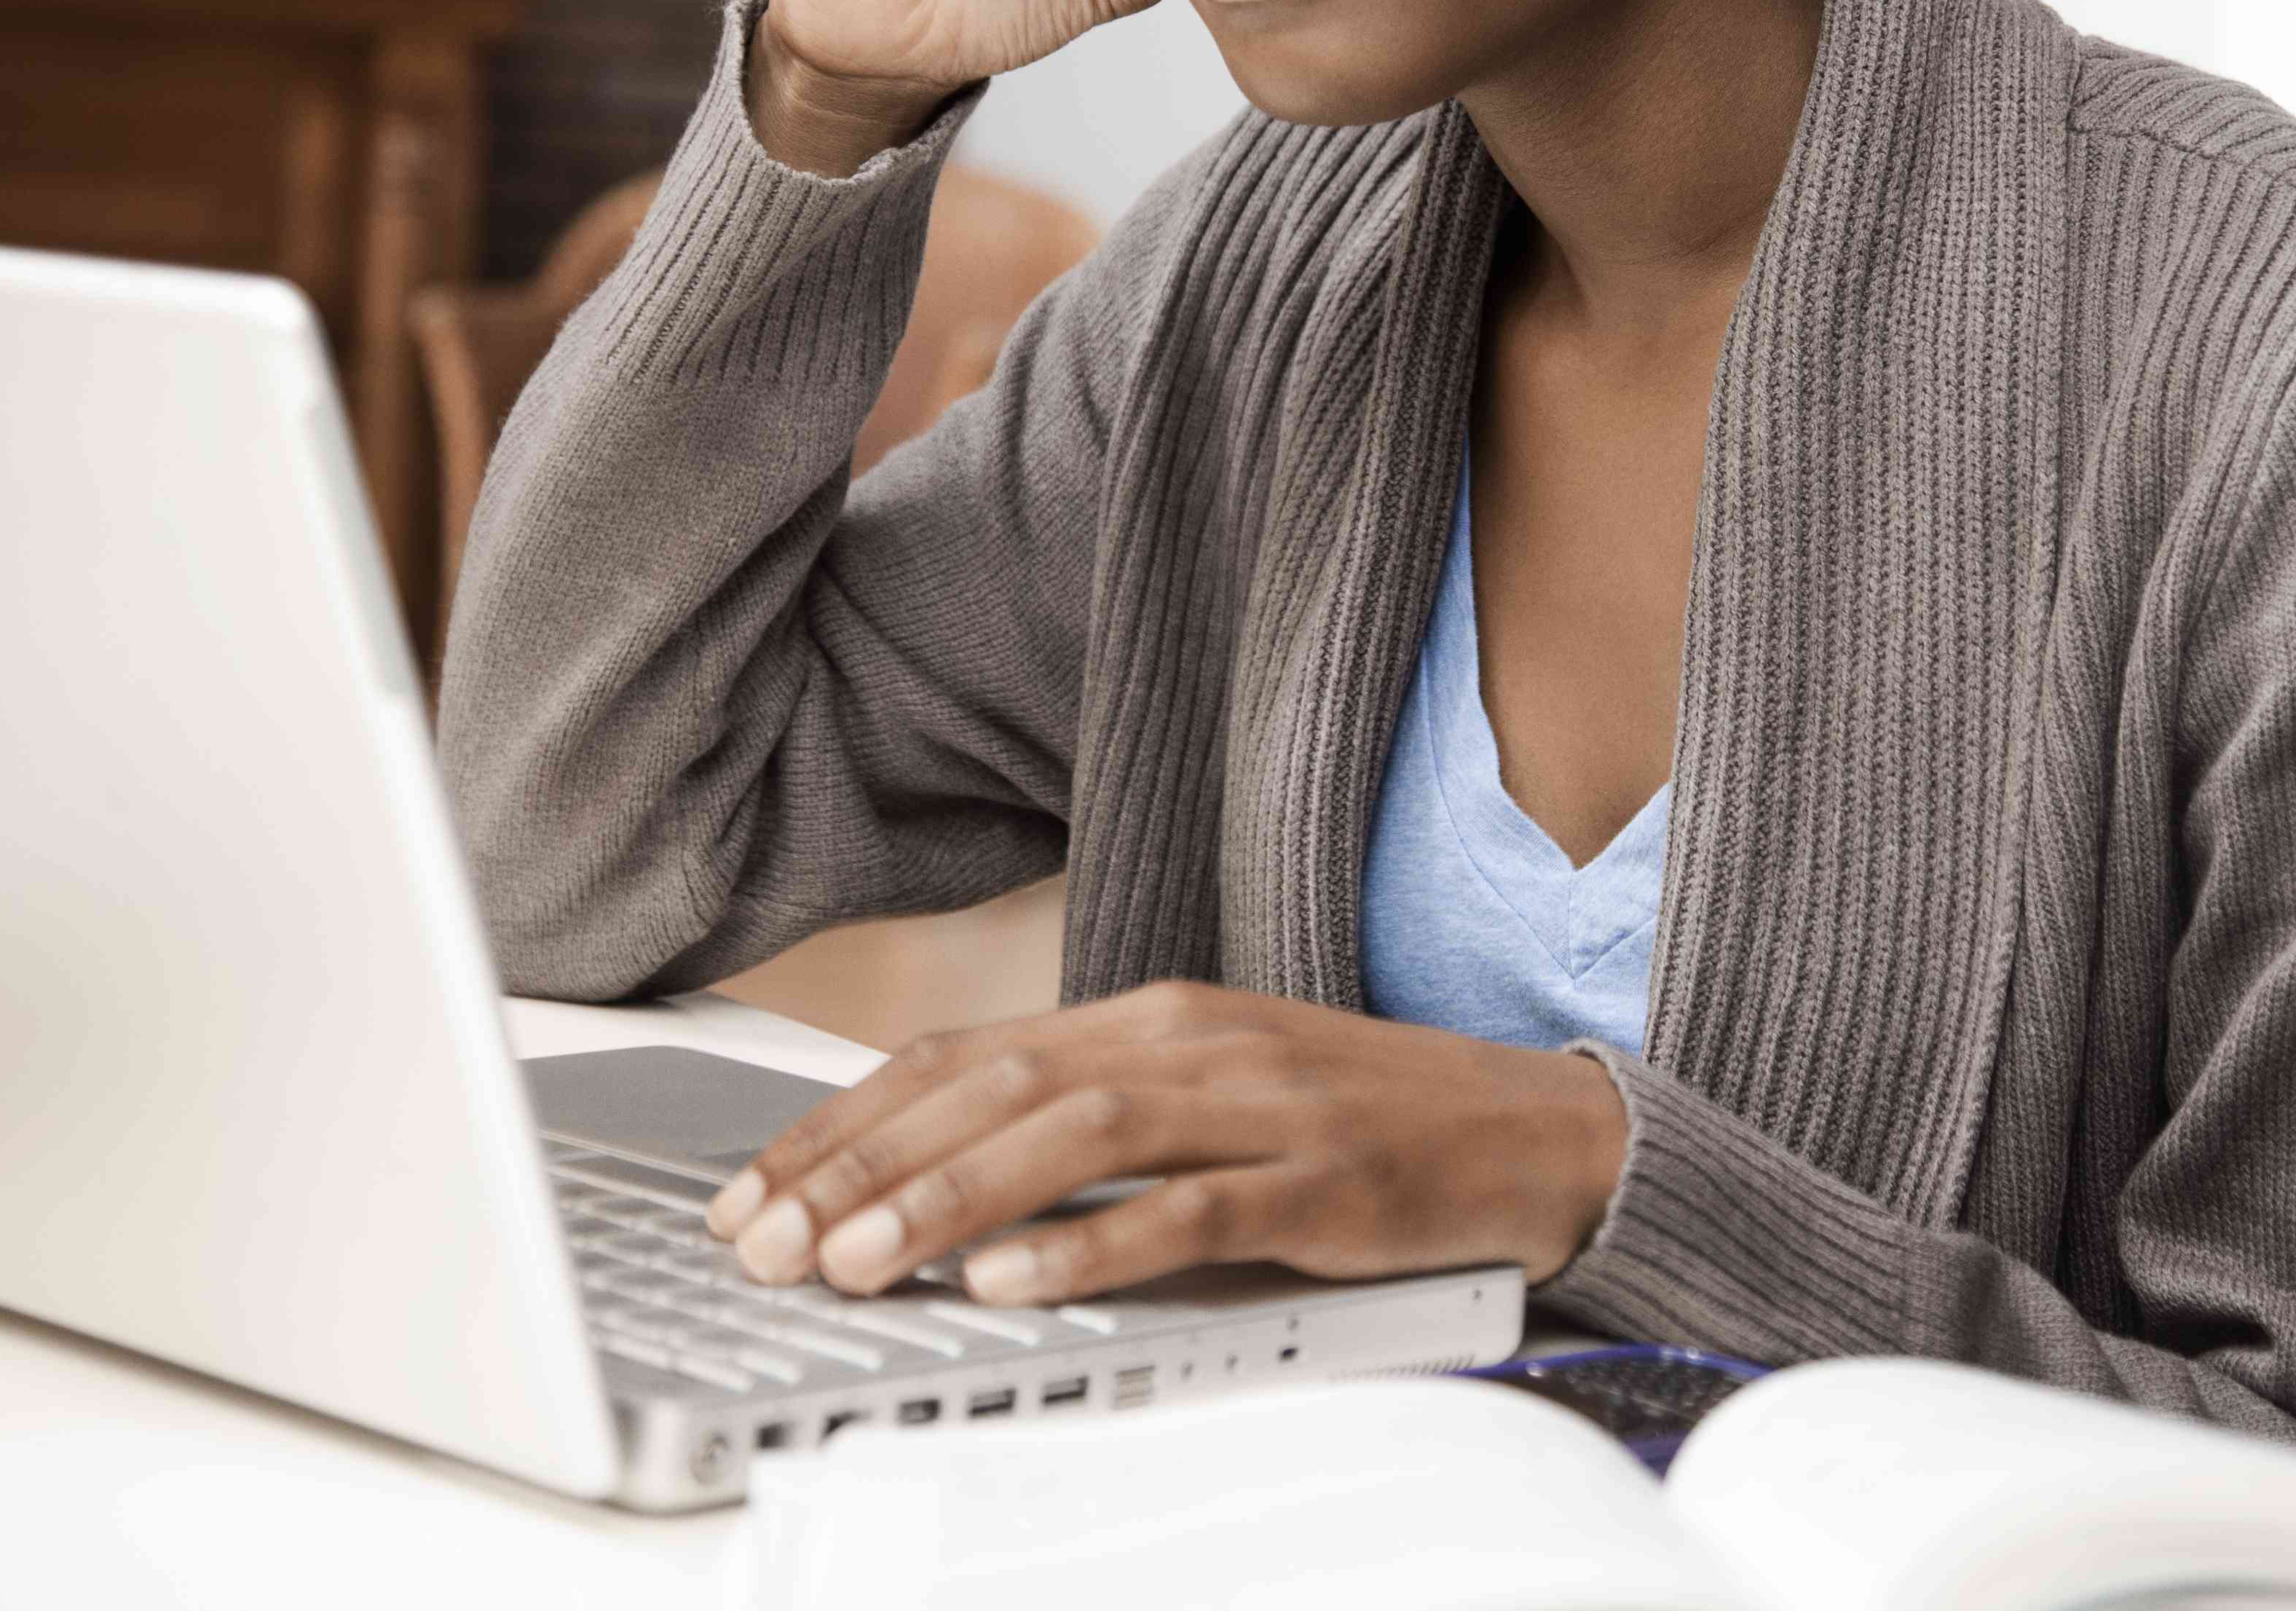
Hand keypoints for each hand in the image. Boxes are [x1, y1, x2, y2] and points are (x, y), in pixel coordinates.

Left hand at [698, 983, 1630, 1303]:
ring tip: (857, 1260)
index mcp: (1158, 1016)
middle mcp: (1198, 1041)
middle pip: (998, 1087)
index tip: (753, 1191)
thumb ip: (1092, 1119)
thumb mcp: (1214, 1097)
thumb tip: (936, 1177)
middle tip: (767, 1240)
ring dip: (952, 1199)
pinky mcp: (1326, 1181)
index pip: (967, 1055)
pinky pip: (1192, 1208)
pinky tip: (1014, 1280)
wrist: (1542, 1132)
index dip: (848, 1120)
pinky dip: (1093, 1244)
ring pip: (1078, 1135)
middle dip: (865, 1166)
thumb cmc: (1364, 1127)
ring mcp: (1264, 1106)